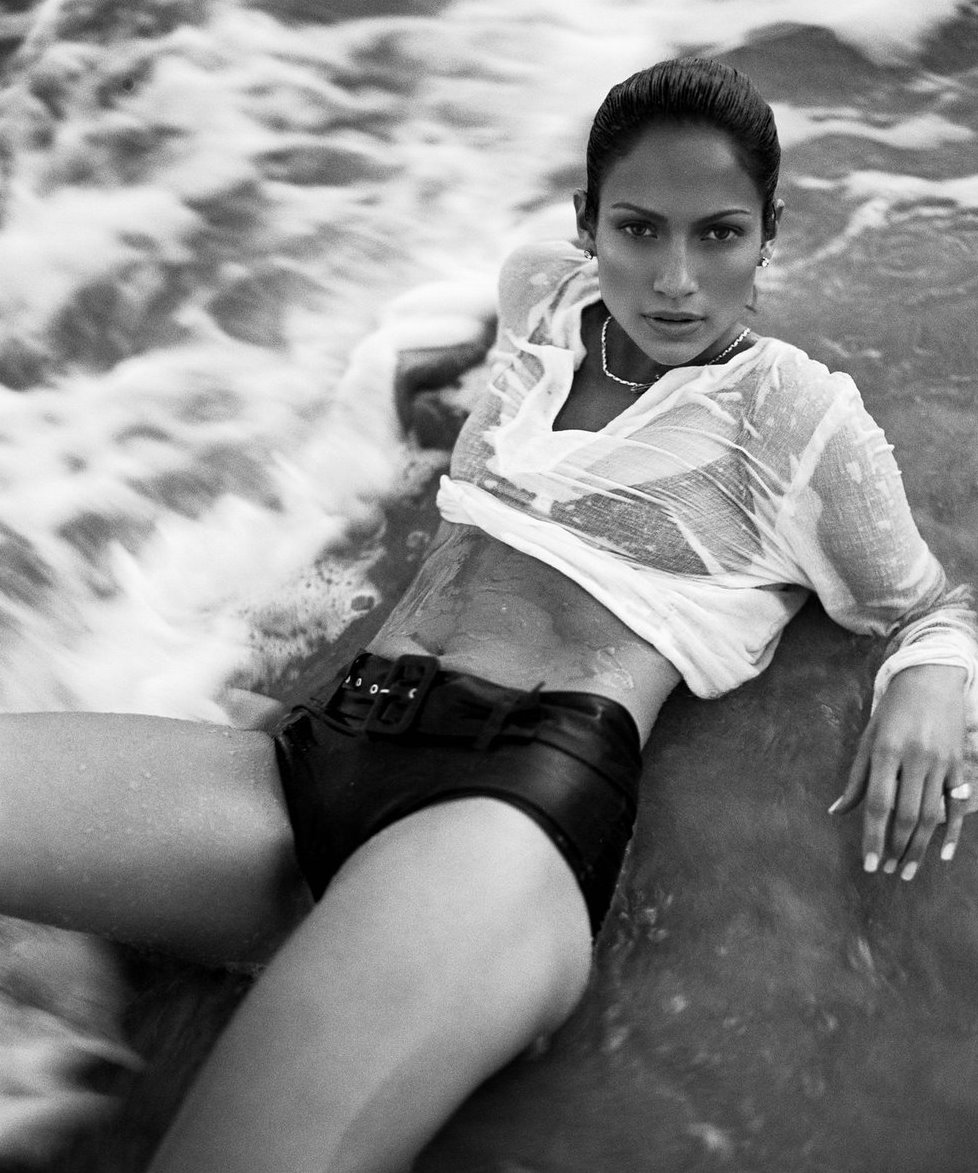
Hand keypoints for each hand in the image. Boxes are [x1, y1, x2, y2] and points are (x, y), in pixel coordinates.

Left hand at [829, 663, 970, 878]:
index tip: (868, 864)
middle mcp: (915, 759)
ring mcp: (941, 763)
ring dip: (919, 848)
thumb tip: (837, 812)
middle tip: (888, 872)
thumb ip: (856, 779)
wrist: (931, 679)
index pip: (877, 805)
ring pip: (932, 816)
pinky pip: (958, 805)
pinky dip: (952, 833)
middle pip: (907, 816)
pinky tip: (943, 855)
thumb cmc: (892, 712)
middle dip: (896, 849)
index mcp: (886, 752)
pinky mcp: (959, 765)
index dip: (872, 837)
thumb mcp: (868, 739)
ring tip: (907, 870)